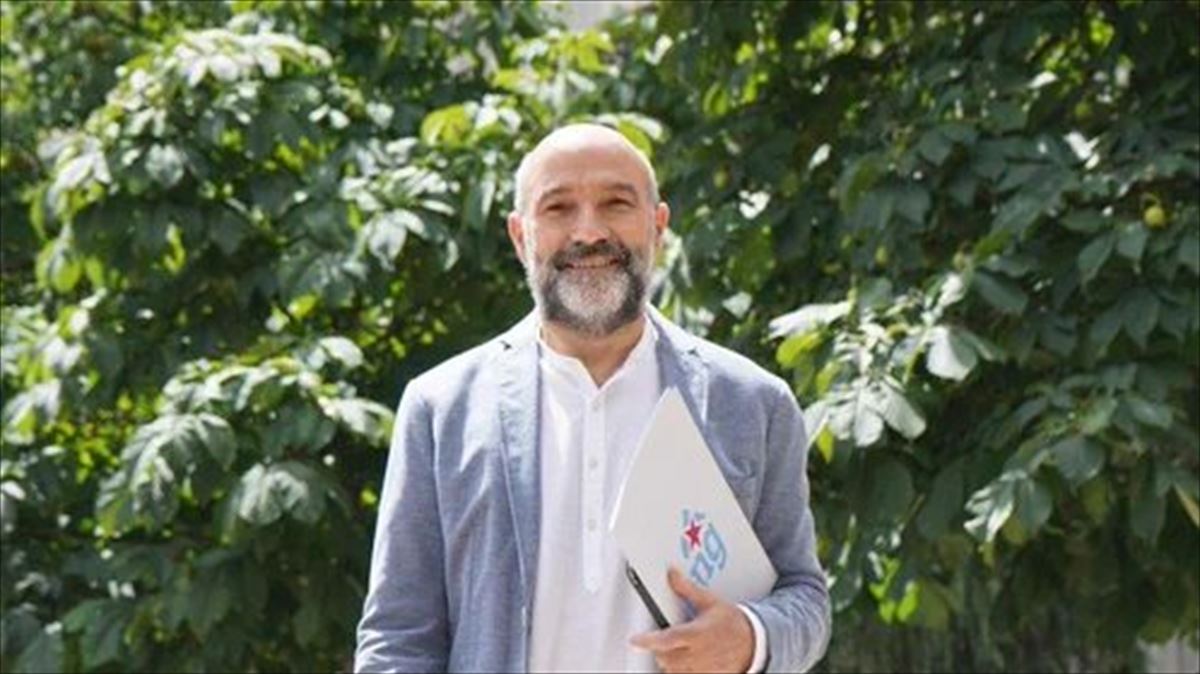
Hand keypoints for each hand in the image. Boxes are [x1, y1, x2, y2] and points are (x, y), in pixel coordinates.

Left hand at [629, 566, 754, 673]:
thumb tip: (671, 574)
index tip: (635, 640)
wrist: (755, 642)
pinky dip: (680, 671)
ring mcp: (703, 669)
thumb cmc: (732, 622)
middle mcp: (699, 654)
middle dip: (660, 650)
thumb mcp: (710, 602)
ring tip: (677, 649)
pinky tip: (686, 660)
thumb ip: (687, 589)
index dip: (648, 641)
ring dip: (669, 662)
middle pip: (666, 658)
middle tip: (664, 639)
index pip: (668, 639)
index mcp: (698, 634)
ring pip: (673, 671)